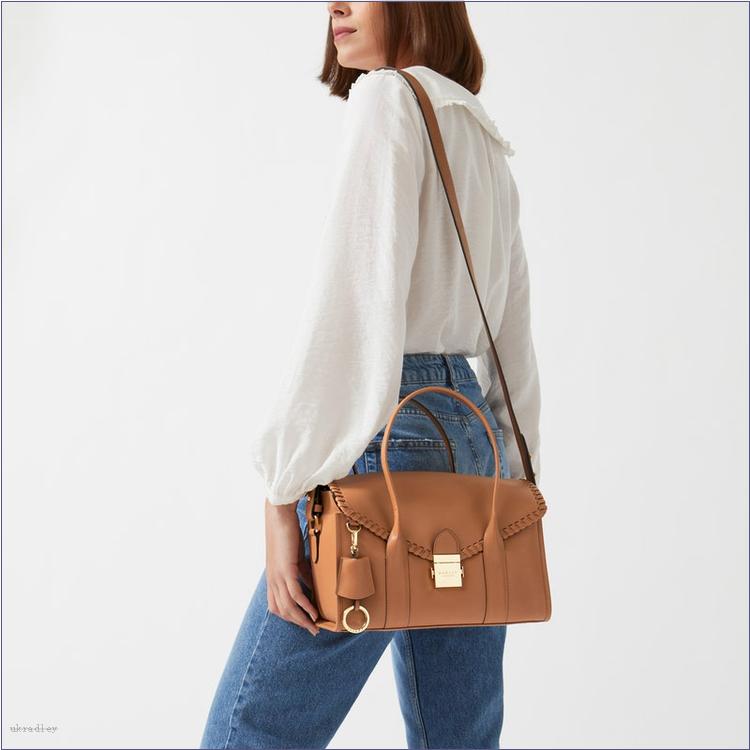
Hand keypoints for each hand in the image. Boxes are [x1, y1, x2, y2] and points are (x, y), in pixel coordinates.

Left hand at [264, 498, 319, 635]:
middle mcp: (272, 580)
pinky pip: (295, 595)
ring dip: (302, 619)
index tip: (304, 623)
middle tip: (313, 630)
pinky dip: (304, 607)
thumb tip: (312, 584)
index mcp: (273, 578)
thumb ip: (302, 572)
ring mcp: (277, 576)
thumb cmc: (286, 533)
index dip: (290, 617)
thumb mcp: (295, 558)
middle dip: (298, 623)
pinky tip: (314, 613)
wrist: (279, 516)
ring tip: (315, 626)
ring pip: (288, 606)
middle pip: (282, 611)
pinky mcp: (285, 570)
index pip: (277, 606)